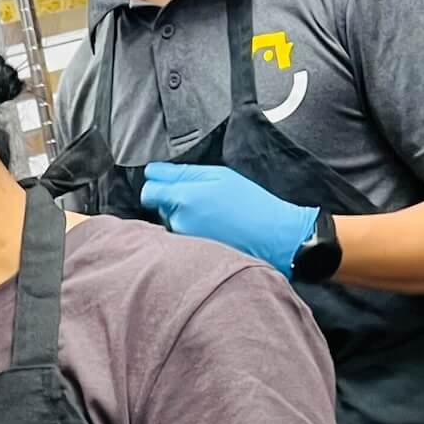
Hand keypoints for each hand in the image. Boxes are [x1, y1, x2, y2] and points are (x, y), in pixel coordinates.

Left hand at [139, 163, 317, 276]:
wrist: (273, 237)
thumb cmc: (250, 203)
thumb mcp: (220, 176)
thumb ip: (182, 173)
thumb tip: (152, 172)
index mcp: (184, 198)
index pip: (149, 191)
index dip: (158, 184)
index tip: (170, 181)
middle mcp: (178, 221)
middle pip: (160, 205)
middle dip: (174, 198)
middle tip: (205, 196)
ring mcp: (184, 239)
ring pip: (171, 220)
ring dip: (184, 214)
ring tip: (214, 213)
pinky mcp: (191, 252)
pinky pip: (182, 235)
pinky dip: (193, 229)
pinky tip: (215, 227)